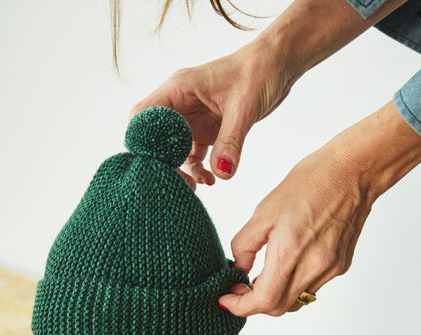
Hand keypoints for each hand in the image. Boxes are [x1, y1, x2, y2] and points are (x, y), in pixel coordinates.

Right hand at [131, 38, 292, 185]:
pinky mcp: (207, 129)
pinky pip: (195, 154)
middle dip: (166, 164)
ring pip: (176, 151)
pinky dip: (200, 169)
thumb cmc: (259, 71)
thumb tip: (222, 173)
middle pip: (157, 139)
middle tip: (182, 184)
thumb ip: (230, 142)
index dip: (141, 141)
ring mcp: (192, 118)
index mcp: (178, 89)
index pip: (143, 115)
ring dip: (185, 170)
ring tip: (204, 183)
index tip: (155, 166)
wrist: (278, 64)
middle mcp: (180, 104)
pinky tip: (213, 178)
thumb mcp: (244, 108)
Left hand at [220, 101, 420, 315]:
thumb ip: (245, 244)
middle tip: (240, 285)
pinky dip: (293, 286)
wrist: (353, 172)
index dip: (240, 305)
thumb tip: (238, 269)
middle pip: (278, 308)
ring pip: (295, 302)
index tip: (227, 298)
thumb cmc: (311, 182)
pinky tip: (288, 265)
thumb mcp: (265, 209)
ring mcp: (330, 269)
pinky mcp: (340, 267)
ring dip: (274, 297)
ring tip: (262, 276)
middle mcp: (313, 265)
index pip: (263, 300)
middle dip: (254, 303)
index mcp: (290, 249)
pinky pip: (311, 289)